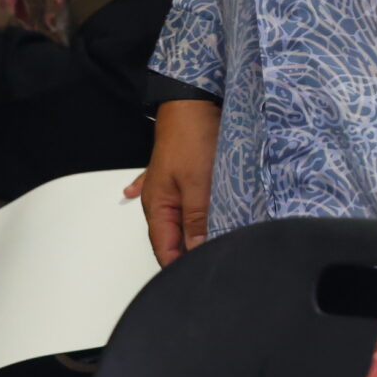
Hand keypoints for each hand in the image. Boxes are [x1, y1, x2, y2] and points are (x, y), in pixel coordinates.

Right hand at [141, 98, 222, 265]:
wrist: (192, 100)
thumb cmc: (192, 137)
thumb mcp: (198, 182)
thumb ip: (197, 219)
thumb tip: (196, 252)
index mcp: (158, 207)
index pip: (166, 250)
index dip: (182, 267)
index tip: (204, 276)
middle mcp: (161, 200)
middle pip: (174, 237)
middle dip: (192, 253)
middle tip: (217, 263)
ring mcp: (171, 186)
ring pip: (183, 220)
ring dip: (198, 233)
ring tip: (217, 247)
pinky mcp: (183, 173)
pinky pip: (186, 200)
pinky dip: (193, 213)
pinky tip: (190, 221)